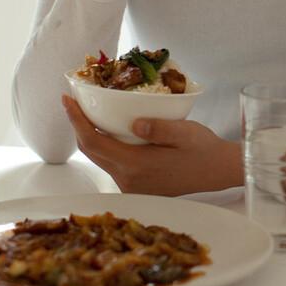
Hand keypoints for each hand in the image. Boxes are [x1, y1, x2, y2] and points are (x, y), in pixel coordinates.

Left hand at [62, 95, 242, 195]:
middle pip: (91, 152)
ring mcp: (131, 186)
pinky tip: (108, 131)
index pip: (93, 142)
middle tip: (73, 101)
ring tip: (87, 113)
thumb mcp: (185, 132)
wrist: (218, 172)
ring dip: (90, 136)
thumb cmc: (203, 149)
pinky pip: (112, 164)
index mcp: (136, 166)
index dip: (76, 120)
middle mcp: (128, 180)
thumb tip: (134, 122)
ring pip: (100, 158)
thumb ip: (159, 128)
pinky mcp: (137, 186)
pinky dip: (104, 146)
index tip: (67, 99)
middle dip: (78, 126)